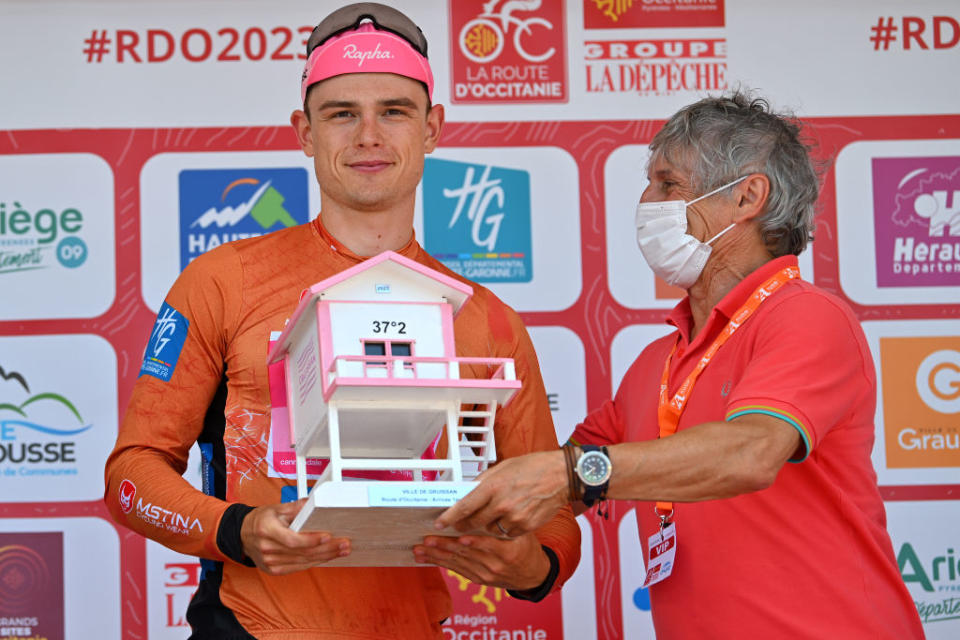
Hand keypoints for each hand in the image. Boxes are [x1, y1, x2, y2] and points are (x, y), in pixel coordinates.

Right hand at [240, 499, 350, 574]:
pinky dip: (315, 561)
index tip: (328, 536)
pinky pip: (299, 567)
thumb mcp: (275, 508)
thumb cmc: (261, 520)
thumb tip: (313, 503)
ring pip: (303, 561)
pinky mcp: (275, 570)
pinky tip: (327, 557)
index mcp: (267, 531)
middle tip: (344, 544)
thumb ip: (296, 507)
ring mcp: (270, 563)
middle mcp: (268, 549)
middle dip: (326, 549)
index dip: (312, 540)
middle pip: (302, 552)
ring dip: (325, 556)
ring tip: (341, 550)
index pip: (292, 540)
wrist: (243, 535)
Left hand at [412, 532, 549, 590]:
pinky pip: (458, 570)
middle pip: (465, 552)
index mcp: (508, 550)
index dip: (464, 537)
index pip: (483, 542)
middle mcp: (496, 564)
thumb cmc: (527, 547)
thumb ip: (502, 519)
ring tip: (421, 549)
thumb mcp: (523, 529)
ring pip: (458, 562)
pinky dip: (443, 564)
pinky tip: (430, 559)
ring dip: (437, 556)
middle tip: (427, 539)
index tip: (450, 529)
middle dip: (443, 545)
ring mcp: (487, 574)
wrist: (533, 574)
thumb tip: (483, 501)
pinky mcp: (480, 580)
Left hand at [434, 450, 567, 536]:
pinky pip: (507, 534)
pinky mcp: (526, 527)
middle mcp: (502, 503)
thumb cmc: (534, 467)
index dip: (449, 517)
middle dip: (463, 525)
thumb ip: (484, 481)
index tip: (439, 524)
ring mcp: (514, 517)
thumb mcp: (504, 467)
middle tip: (458, 526)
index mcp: (493, 486)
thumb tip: (468, 491)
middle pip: (473, 522)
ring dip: (485, 527)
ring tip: (489, 518)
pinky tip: (508, 519)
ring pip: (489, 531)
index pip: (464, 506)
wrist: (562, 476)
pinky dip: (504, 530)